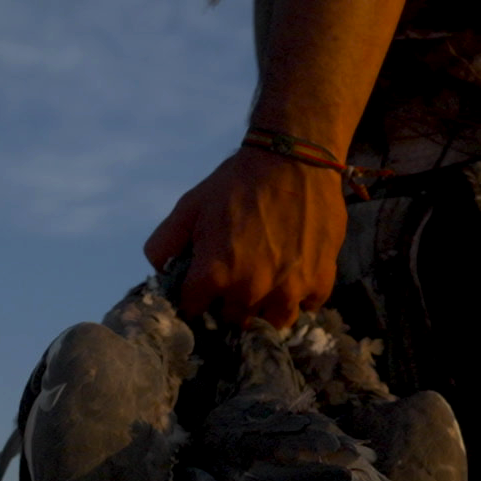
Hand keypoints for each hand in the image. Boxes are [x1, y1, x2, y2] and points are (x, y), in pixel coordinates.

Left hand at [143, 148, 345, 327]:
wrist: (294, 158)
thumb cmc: (238, 181)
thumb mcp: (190, 205)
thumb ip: (164, 242)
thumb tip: (160, 270)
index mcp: (214, 274)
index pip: (194, 309)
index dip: (196, 299)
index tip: (202, 289)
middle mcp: (251, 289)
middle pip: (234, 320)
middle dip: (231, 305)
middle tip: (235, 283)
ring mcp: (289, 289)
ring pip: (273, 322)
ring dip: (266, 309)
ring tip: (266, 288)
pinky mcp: (320, 281)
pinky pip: (308, 306)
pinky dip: (300, 297)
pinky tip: (294, 276)